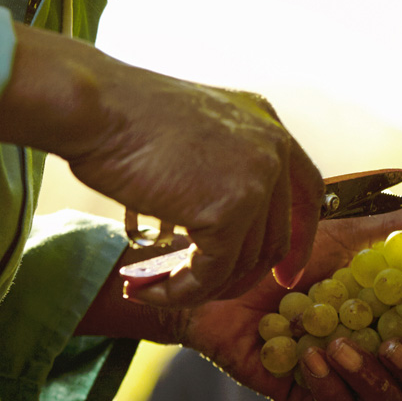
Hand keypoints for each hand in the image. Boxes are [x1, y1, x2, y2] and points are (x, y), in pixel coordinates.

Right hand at [0, 26, 322, 304]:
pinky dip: (178, 293)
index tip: (284, 275)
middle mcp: (271, 149)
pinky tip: (145, 290)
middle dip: (236, 277)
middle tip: (193, 291)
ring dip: (197, 288)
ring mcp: (255, 180)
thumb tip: (217, 224)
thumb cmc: (120, 116)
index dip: (300, 240)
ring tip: (153, 287)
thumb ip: (218, 167)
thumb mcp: (191, 132)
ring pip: (241, 264)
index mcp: (266, 124)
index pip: (307, 192)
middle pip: (273, 238)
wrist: (95, 107)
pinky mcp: (228, 211)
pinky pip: (209, 275)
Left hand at [177, 177, 401, 400]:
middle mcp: (374, 356)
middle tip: (395, 340)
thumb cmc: (282, 256)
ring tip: (340, 342)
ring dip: (368, 373)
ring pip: (382, 400)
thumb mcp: (347, 238)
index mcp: (394, 321)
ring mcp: (342, 382)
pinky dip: (329, 385)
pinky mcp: (305, 399)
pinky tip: (312, 355)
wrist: (216, 278)